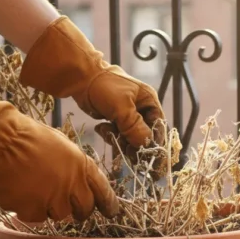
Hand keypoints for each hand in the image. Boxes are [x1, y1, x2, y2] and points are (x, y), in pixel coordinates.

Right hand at [0, 65, 118, 222]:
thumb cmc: (28, 137)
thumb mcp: (62, 146)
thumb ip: (76, 167)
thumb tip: (81, 184)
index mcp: (82, 165)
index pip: (103, 191)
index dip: (108, 203)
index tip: (110, 211)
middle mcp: (72, 184)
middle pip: (85, 209)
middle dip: (80, 211)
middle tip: (70, 207)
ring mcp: (52, 198)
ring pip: (60, 215)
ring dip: (51, 208)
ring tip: (36, 191)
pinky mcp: (32, 208)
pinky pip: (36, 217)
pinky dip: (28, 209)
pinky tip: (20, 194)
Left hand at [19, 16, 165, 154]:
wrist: (80, 79)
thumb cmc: (104, 87)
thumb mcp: (122, 107)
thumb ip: (135, 127)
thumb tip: (146, 145)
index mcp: (149, 101)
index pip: (159, 126)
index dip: (156, 143)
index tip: (152, 159)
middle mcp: (141, 109)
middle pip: (145, 134)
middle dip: (136, 144)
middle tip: (129, 155)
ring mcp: (127, 115)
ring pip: (130, 137)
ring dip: (121, 141)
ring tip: (109, 134)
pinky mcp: (115, 119)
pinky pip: (118, 135)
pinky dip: (111, 135)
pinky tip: (102, 128)